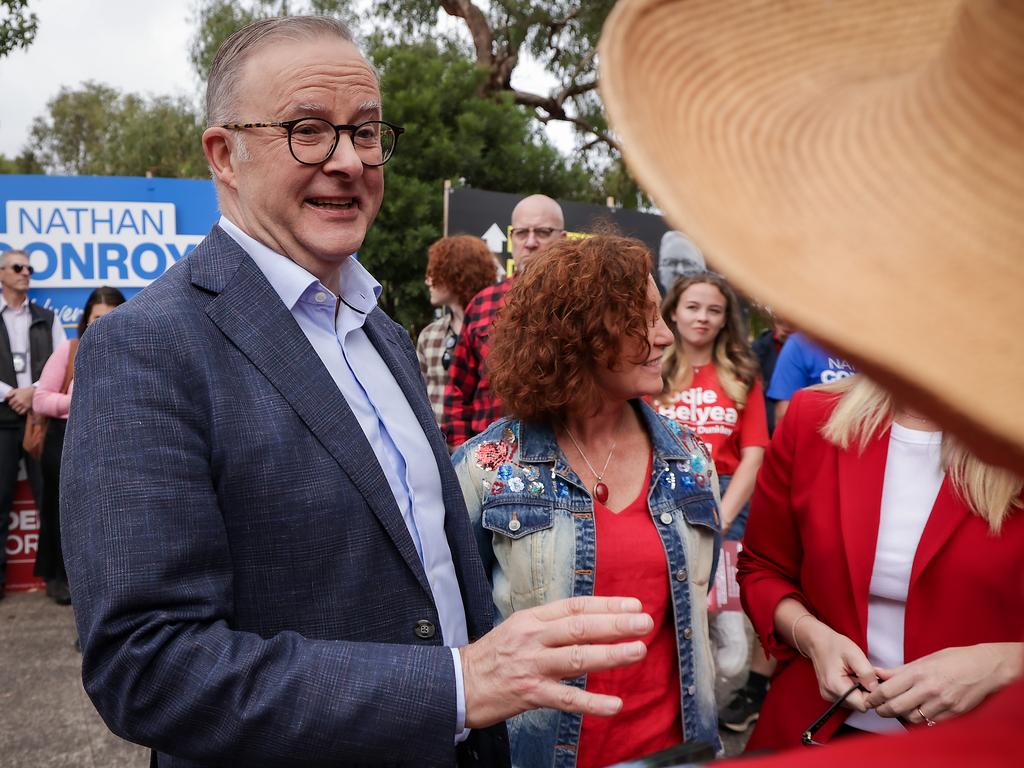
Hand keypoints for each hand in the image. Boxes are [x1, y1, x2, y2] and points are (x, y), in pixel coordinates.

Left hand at [6, 386, 33, 414]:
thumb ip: (10, 393)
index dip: (11, 403)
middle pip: (13, 407)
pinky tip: (21, 410)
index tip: (13, 402)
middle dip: (13, 406)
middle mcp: (20, 402)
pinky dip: (20, 412)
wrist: (33, 392)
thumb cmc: (24, 391)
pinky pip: (21, 412)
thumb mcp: (16, 390)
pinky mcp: (28, 407)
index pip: (10, 403)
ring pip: (17, 410)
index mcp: (16, 398)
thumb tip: (6, 397)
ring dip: (16, 409)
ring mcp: (24, 405)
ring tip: (18, 407)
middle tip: (16, 404)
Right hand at [460, 596, 652, 727]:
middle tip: (644, 623)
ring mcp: (531, 665)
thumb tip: (590, 620)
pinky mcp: (529, 693)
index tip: (633, 606)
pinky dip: (591, 702)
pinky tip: (615, 704)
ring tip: (638, 651)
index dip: (606, 605)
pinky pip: (565, 698)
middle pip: (579, 627)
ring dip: (610, 655)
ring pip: (576, 658)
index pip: (575, 607)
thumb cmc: (494, 656)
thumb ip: (551, 625)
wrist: (458, 683)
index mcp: (532, 618)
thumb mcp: (519, 628)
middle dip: (615, 625)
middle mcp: (533, 637)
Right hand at [802, 620, 876, 710]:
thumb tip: (876, 689)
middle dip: (867, 691)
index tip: (874, 681)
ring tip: (857, 674)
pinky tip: (852, 677)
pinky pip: (848, 698)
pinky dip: (854, 689)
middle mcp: (830, 694)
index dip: (873, 694)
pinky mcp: (830, 694)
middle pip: (859, 704)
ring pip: (855, 702)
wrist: (817, 642)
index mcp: (835, 686)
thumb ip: (867, 673)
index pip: (862, 704)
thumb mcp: (855, 654)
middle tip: (866, 674)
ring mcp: (829, 695)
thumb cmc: (834, 645)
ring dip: (860, 690)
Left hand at [865, 644, 1019, 723]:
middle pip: (896, 707)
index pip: (888, 690)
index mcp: (919, 672)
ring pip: (912, 718)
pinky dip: (920, 721)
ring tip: (899, 709)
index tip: (868, 699)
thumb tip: (877, 673)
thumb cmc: (954, 659)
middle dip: (883, 710)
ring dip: (902, 716)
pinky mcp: (953, 713)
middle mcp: (928, 688)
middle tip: (879, 709)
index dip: (874, 697)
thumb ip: (899, 670)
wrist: (985, 667)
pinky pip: (930, 723)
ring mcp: (942, 702)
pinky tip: (918, 713)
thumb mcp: (925, 659)